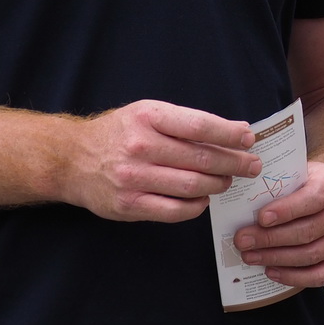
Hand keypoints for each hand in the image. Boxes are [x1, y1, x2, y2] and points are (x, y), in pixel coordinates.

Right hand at [63, 99, 259, 222]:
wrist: (72, 159)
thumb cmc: (119, 133)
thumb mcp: (148, 113)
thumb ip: (188, 122)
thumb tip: (236, 130)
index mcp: (148, 117)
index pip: (199, 125)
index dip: (229, 134)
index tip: (249, 139)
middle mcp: (140, 146)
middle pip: (200, 158)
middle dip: (233, 163)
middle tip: (251, 165)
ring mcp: (133, 178)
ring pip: (191, 186)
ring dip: (217, 185)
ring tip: (228, 181)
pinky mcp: (129, 205)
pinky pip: (174, 210)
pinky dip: (196, 207)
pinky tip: (204, 200)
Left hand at [233, 160, 323, 286]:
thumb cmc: (303, 183)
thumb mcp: (295, 173)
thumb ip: (276, 184)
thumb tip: (242, 203)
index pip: (312, 199)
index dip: (286, 210)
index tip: (261, 218)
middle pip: (308, 231)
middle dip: (271, 238)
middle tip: (243, 241)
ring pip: (311, 254)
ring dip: (276, 258)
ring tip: (250, 256)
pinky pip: (320, 275)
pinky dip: (293, 277)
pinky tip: (270, 271)